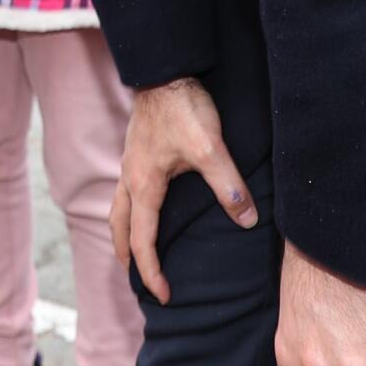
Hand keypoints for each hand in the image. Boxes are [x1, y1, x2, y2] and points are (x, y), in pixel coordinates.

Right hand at [110, 76, 257, 300]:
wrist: (165, 71)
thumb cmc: (183, 109)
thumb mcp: (211, 149)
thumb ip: (228, 187)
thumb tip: (247, 220)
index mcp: (144, 185)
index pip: (143, 241)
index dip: (152, 272)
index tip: (164, 294)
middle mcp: (130, 178)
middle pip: (119, 228)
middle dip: (127, 257)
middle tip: (139, 279)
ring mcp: (130, 164)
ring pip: (118, 208)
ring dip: (124, 233)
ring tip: (135, 249)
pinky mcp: (137, 151)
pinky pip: (125, 191)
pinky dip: (131, 210)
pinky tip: (147, 207)